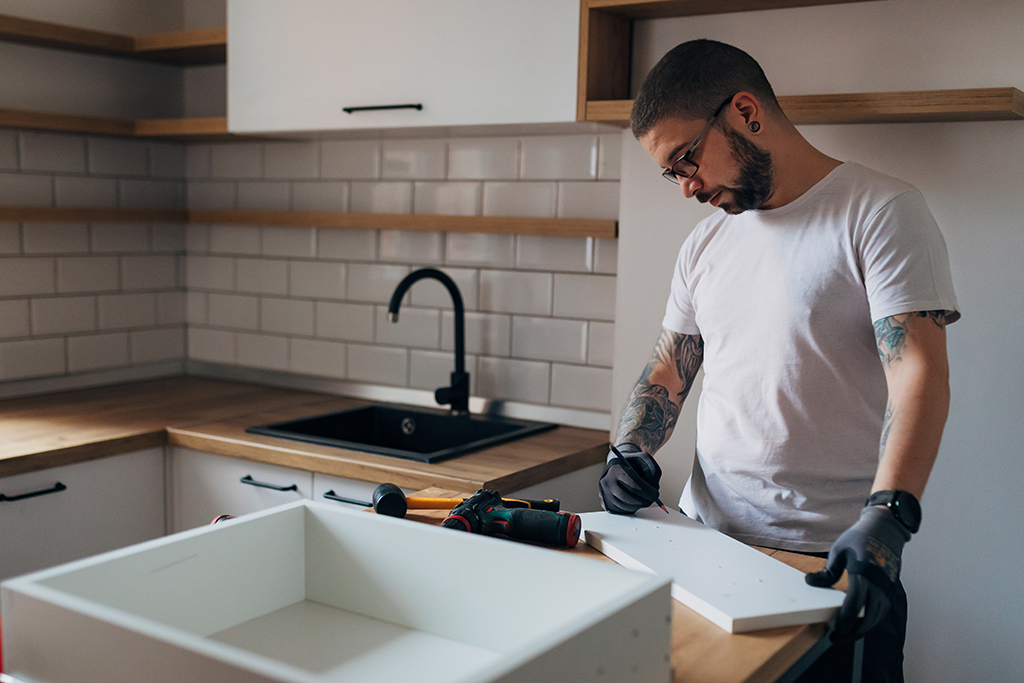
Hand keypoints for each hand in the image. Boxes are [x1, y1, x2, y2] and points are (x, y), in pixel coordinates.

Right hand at [598, 444, 661, 514]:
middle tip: (652, 498)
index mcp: (615, 469)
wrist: (618, 466)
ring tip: (644, 497)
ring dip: (639, 505)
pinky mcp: (606, 502)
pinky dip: (632, 508)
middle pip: (628, 499)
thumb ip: (652, 469)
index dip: (647, 492)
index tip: (655, 494)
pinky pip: (622, 510)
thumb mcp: (644, 459)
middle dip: (644, 501)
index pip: (633, 485)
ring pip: (625, 506)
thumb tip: (653, 487)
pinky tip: (636, 500)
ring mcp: (605, 493)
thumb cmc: (632, 463)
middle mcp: (607, 482)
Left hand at [805, 505, 911, 640]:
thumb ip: (827, 571)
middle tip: (836, 638)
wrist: (884, 530)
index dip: (845, 619)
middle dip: (852, 631)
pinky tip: (858, 624)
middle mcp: (879, 583)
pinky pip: (882, 611)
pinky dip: (871, 621)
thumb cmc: (859, 538)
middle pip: (868, 616)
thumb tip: (809, 582)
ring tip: (845, 634)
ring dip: (862, 629)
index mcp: (864, 572)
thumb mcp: (838, 550)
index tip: (833, 629)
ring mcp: (887, 587)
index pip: (855, 603)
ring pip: (877, 617)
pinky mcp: (890, 589)